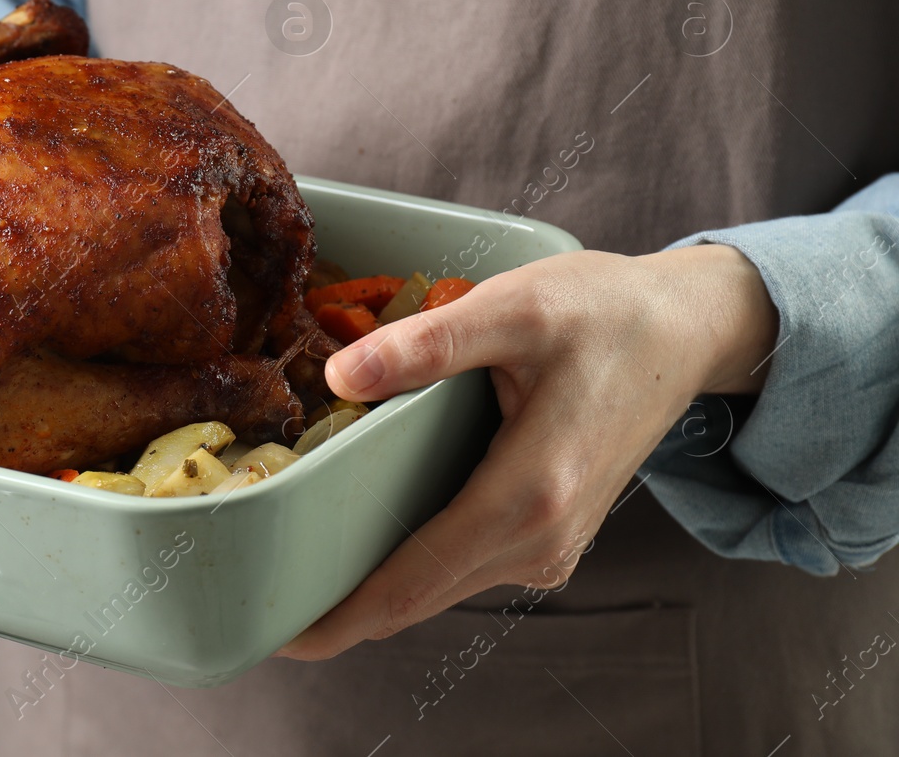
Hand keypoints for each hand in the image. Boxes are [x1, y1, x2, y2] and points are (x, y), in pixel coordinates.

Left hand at [279, 245, 777, 659]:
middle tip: (258, 593)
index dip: (337, 616)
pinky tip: (361, 531)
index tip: (273, 634)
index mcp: (528, 495)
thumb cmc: (604, 313)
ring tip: (292, 563)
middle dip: (336, 607)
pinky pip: (461, 565)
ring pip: (437, 587)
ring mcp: (549, 547)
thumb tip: (340, 374)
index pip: (411, 582)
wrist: (684, 331)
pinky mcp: (548, 535)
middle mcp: (541, 541)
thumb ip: (426, 344)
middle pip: (416, 598)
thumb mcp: (513, 307)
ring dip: (370, 585)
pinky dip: (409, 562)